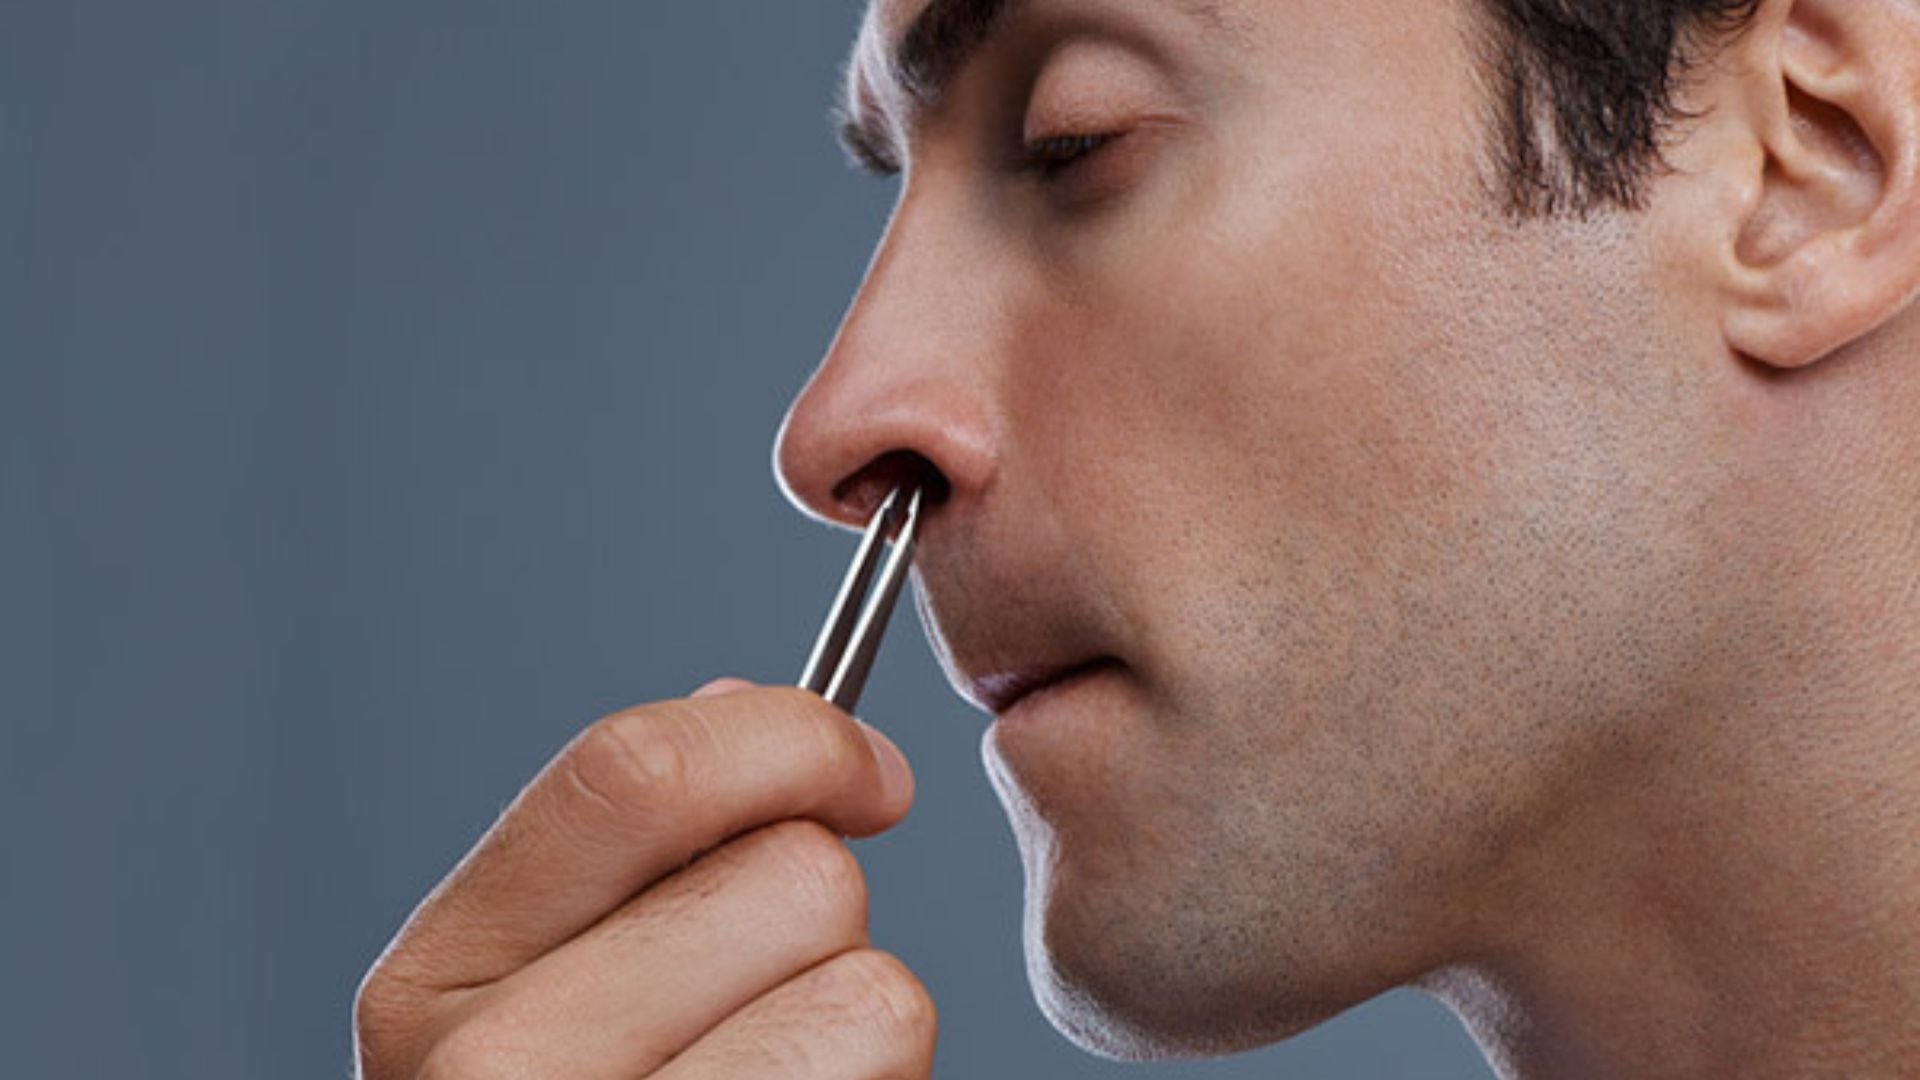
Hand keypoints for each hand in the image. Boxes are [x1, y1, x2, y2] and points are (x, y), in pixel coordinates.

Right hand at [354, 679, 934, 1077]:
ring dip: (865, 1034)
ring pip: (875, 997)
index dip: (789, 737)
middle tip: (768, 1013)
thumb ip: (628, 852)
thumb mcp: (549, 995)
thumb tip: (733, 708)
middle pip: (799, 878)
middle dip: (823, 927)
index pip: (632, 772)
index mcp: (436, 987)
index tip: (865, 775)